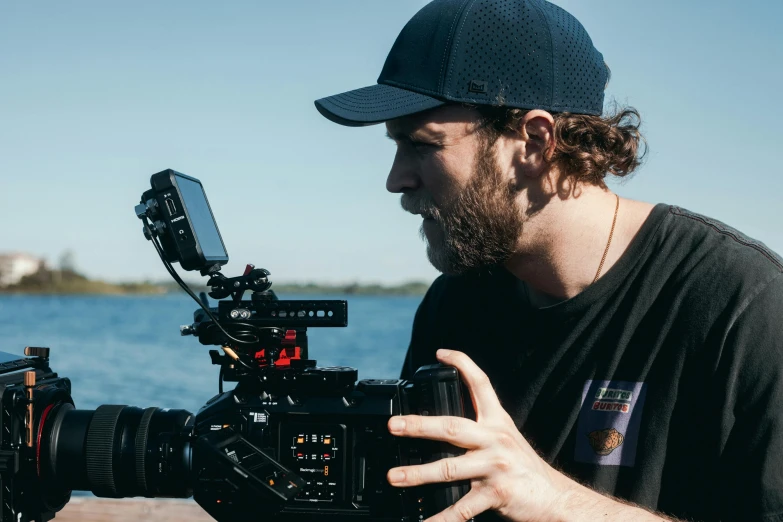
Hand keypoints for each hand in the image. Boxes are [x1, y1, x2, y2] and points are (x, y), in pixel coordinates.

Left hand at [386, 349, 567, 521]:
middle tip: (394, 425)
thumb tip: (442, 426)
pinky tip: (423, 521)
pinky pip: (461, 508)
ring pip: (450, 468)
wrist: (556, 499)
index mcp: (498, 423)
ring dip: (418, 473)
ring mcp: (495, 467)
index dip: (462, 364)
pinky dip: (440, 518)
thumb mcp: (507, 439)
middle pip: (453, 427)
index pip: (481, 384)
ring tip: (395, 476)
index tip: (441, 353)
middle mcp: (496, 440)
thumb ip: (480, 430)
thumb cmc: (526, 471)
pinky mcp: (496, 494)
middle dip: (420, 426)